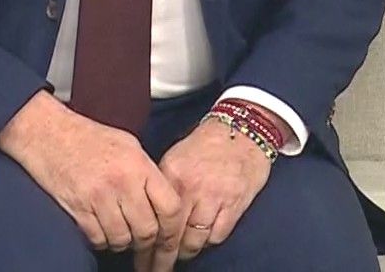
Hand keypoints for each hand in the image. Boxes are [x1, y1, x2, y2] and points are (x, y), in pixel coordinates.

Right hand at [0, 92, 182, 254]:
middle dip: (148, 242)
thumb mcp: (129, 146)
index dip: (173, 228)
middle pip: (147, 230)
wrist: (48, 133)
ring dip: (124, 243)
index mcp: (139, 165)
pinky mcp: (77, 209)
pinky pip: (98, 239)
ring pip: (122, 239)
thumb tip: (163, 202)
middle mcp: (122, 182)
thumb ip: (147, 174)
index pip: (170, 207)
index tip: (170, 237)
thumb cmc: (89, 137)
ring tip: (121, 234)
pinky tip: (102, 231)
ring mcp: (98, 197)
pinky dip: (102, 241)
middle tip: (145, 243)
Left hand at [157, 116, 275, 265]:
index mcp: (171, 175)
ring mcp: (214, 197)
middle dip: (161, 259)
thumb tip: (147, 215)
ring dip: (184, 253)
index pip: (153, 218)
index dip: (145, 244)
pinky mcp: (235, 204)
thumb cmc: (207, 145)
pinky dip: (207, 243)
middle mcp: (191, 188)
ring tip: (178, 258)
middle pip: (171, 236)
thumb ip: (162, 186)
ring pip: (193, 241)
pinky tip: (202, 242)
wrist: (244, 128)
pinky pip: (216, 236)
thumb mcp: (176, 158)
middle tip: (154, 270)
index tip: (140, 258)